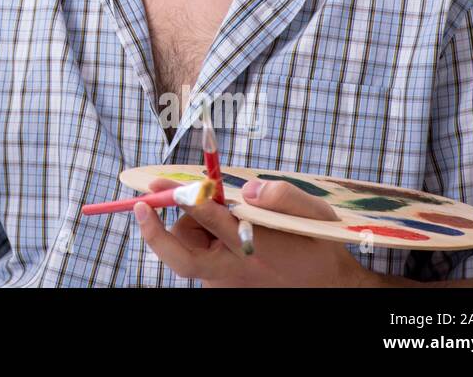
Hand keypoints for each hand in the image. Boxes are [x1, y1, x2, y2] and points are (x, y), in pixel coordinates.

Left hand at [133, 177, 370, 286]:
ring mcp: (225, 284)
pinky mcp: (222, 289)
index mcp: (257, 247)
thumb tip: (249, 189)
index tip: (162, 183)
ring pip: (189, 251)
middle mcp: (235, 271)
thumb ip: (283, 196)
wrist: (331, 288)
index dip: (185, 197)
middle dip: (156, 232)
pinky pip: (200, 258)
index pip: (212, 219)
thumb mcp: (313, 213)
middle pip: (182, 256)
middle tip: (141, 206)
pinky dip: (202, 240)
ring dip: (190, 229)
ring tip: (217, 214)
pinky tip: (222, 231)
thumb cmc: (317, 243)